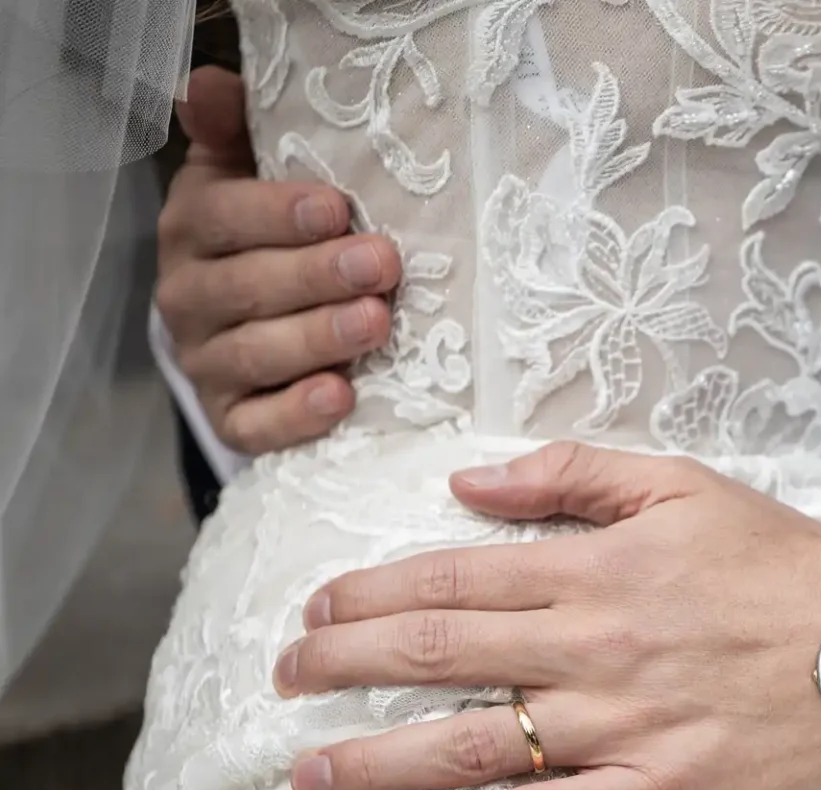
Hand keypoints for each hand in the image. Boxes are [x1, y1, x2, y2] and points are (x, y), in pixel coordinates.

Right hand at [155, 67, 401, 453]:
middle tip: (381, 264)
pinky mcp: (232, 420)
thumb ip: (233, 133)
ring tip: (375, 323)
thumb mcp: (247, 178)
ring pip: (257, 354)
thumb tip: (210, 83)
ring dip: (318, 338)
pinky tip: (342, 396)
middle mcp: (190, 298)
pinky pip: (258, 425)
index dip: (277, 213)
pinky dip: (298, 414)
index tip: (336, 207)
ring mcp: (208, 364)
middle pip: (248, 288)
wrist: (252, 331)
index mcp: (192, 230)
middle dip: (317, 276)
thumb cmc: (271, 242)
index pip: (224, 218)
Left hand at [274, 443, 820, 789]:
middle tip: (283, 684)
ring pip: (470, 743)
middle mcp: (591, 646)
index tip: (313, 615)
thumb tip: (466, 484)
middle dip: (342, 669)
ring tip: (310, 775)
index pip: (450, 580)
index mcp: (593, 568)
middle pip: (437, 655)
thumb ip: (571, 476)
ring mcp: (619, 725)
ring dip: (376, 759)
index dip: (368, 597)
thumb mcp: (682, 484)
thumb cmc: (781, 560)